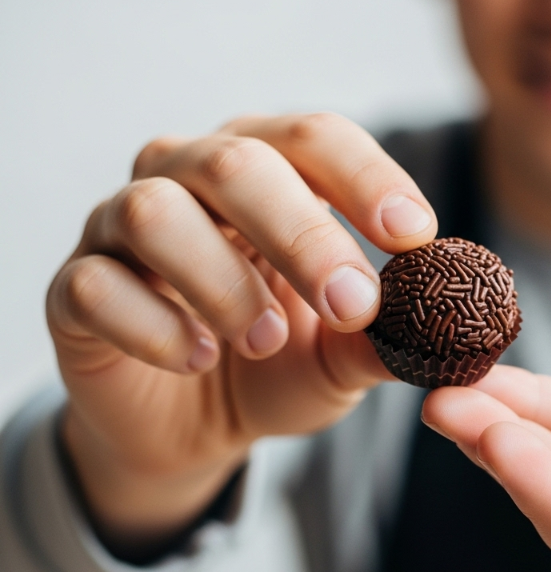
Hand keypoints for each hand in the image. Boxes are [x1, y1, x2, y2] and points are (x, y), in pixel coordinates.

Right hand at [47, 114, 435, 556]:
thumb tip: (446, 335)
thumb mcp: (340, 357)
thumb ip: (382, 340)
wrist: (196, 427)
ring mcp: (122, 228)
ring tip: (264, 340)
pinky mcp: (76, 290)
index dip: (368, 178)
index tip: (415, 236)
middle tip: (352, 303)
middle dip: (303, 234)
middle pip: (234, 163)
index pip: (315, 138)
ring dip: (223, 281)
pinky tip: (198, 360)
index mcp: (268, 171)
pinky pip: (95, 286)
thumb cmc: (276, 367)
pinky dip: (154, 326)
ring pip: (154, 212)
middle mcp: (188, 178)